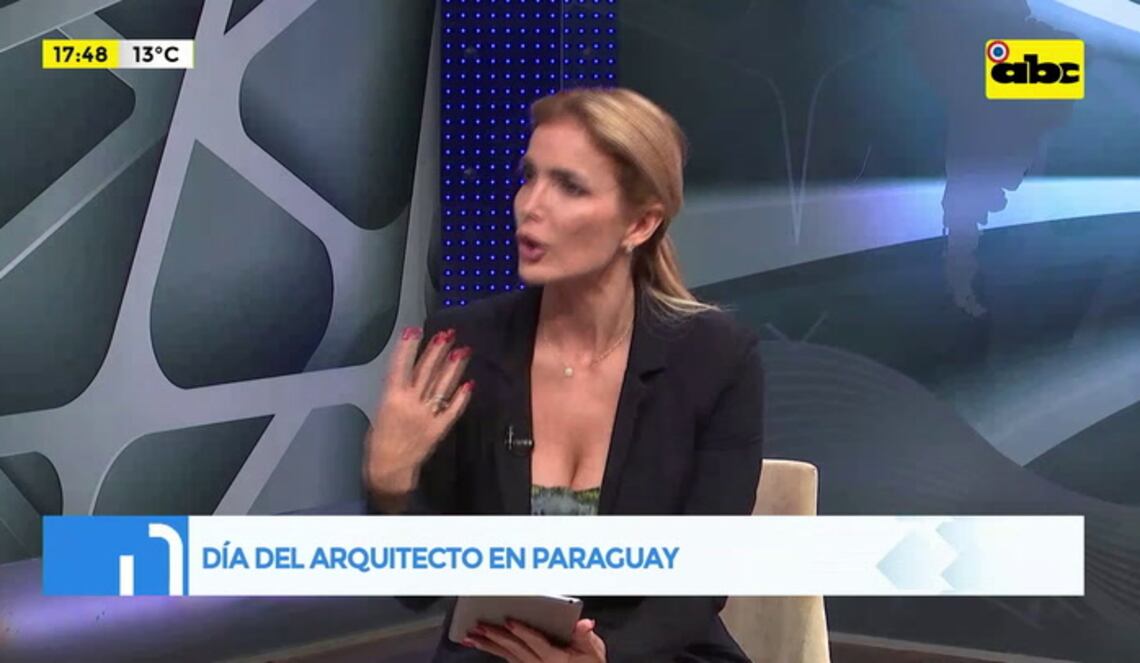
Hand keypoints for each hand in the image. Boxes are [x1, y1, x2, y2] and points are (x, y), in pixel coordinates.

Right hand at [364, 326, 473, 504]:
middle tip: (448, 334)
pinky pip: (453, 409)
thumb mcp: (380, 410)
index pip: (401, 366)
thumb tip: (409, 376)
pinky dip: (461, 396)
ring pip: (442, 386)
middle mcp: (411, 403)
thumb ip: (395, 393)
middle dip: (438, 351)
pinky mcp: (439, 428)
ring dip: (453, 368)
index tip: (415, 330)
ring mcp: (428, 415)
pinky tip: (469, 383)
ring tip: (462, 351)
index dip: (408, 348)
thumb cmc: (379, 440)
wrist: (389, 469)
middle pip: (426, 372)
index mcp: (392, 398)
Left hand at [463, 619, 605, 662]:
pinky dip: (493, 651)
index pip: (536, 643)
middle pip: (515, 649)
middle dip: (496, 636)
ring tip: (470, 636)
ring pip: (506, 655)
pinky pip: (507, 660)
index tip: (509, 621)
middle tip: (478, 625)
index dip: (523, 632)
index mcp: (556, 658)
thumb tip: (584, 623)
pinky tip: (481, 645)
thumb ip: (585, 636)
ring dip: (487, 645)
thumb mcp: (593, 650)